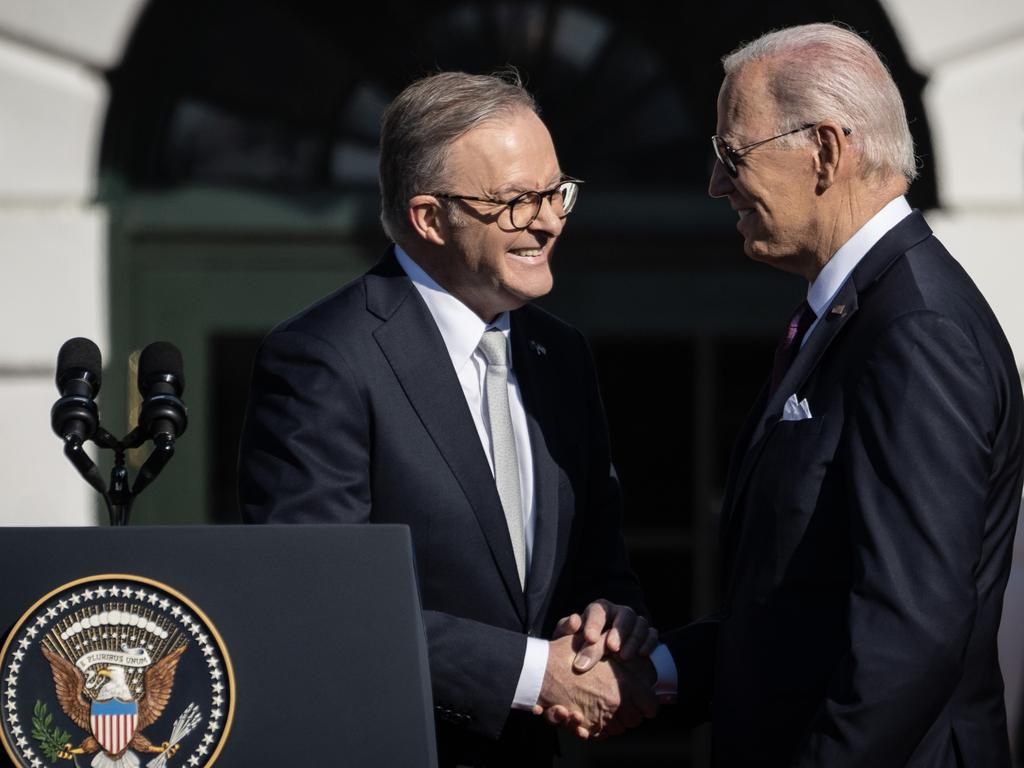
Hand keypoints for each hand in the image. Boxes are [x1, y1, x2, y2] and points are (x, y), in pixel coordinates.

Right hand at [533, 634, 657, 738]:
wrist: (540, 672)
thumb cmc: (565, 654)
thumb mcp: (592, 641)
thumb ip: (607, 642)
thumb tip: (614, 640)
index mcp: (624, 684)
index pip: (651, 706)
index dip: (646, 702)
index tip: (639, 696)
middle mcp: (616, 704)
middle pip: (636, 721)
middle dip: (630, 713)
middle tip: (619, 700)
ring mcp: (601, 718)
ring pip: (619, 729)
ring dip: (613, 721)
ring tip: (602, 706)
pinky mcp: (585, 727)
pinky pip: (601, 735)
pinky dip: (598, 729)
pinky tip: (590, 714)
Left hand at [553, 599, 658, 671]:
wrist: (599, 661)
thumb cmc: (579, 646)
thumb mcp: (567, 639)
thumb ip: (565, 630)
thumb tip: (574, 620)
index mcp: (598, 610)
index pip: (598, 610)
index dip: (594, 623)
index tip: (589, 638)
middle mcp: (618, 613)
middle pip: (624, 614)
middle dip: (619, 631)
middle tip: (611, 648)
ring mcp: (634, 623)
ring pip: (640, 622)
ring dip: (634, 639)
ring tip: (624, 657)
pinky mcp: (646, 635)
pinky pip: (652, 633)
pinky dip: (649, 642)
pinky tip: (642, 655)